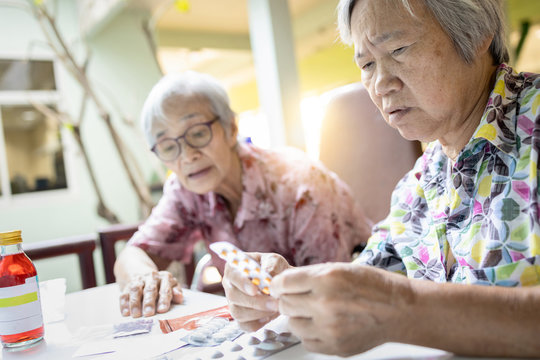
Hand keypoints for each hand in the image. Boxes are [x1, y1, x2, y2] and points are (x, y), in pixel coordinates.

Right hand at [119, 270, 182, 317]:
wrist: (142, 272)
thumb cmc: (161, 285)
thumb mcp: (171, 285)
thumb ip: (176, 292)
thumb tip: (179, 297)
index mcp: (165, 278)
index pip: (165, 289)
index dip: (164, 300)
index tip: (162, 310)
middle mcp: (151, 278)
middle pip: (150, 289)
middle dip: (149, 302)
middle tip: (149, 313)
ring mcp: (138, 281)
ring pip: (136, 290)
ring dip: (135, 303)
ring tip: (136, 315)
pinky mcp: (127, 286)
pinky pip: (124, 294)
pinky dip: (124, 303)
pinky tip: (126, 313)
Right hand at [223, 252, 290, 330]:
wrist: (280, 285)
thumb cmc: (274, 269)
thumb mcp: (275, 261)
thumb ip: (271, 265)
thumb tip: (267, 275)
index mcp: (234, 267)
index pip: (232, 275)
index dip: (242, 283)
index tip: (255, 290)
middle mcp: (230, 285)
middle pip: (234, 296)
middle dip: (255, 301)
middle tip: (274, 303)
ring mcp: (233, 302)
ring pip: (238, 312)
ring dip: (259, 313)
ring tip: (275, 307)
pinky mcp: (240, 317)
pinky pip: (244, 325)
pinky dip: (258, 323)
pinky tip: (269, 316)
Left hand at [270, 263, 414, 355]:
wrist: (399, 310)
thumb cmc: (371, 285)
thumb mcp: (339, 268)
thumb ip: (309, 276)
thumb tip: (281, 284)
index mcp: (326, 279)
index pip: (283, 284)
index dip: (278, 285)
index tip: (280, 287)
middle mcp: (325, 304)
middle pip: (285, 305)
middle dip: (288, 299)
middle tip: (300, 298)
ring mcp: (330, 328)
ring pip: (292, 324)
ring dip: (298, 317)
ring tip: (313, 311)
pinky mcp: (334, 347)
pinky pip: (306, 341)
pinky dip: (309, 333)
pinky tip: (322, 324)